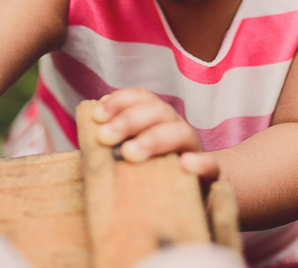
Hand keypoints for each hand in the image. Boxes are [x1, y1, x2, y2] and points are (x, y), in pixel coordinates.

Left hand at [93, 88, 219, 182]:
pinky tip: (185, 164)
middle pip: (158, 111)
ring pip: (181, 132)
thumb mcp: (130, 159)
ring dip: (154, 138)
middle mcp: (176, 129)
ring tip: (130, 153)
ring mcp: (194, 150)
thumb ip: (114, 149)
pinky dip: (200, 163)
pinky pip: (211, 165)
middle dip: (129, 120)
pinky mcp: (210, 176)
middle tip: (105, 137)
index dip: (120, 101)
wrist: (193, 199)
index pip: (142, 98)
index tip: (97, 115)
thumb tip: (86, 146)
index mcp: (157, 121)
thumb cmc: (152, 177)